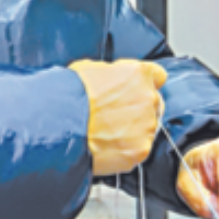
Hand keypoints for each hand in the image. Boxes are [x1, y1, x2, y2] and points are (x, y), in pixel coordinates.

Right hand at [69, 58, 166, 177]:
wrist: (60, 126)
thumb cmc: (70, 97)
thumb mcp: (89, 69)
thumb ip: (111, 74)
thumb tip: (111, 79)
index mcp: (138, 74)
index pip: (157, 76)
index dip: (144, 84)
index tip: (135, 91)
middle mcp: (148, 98)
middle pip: (154, 103)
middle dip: (138, 109)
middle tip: (115, 115)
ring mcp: (147, 125)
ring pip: (148, 128)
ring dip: (133, 130)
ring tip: (107, 133)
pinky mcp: (141, 149)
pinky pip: (139, 148)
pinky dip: (127, 149)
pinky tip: (108, 146)